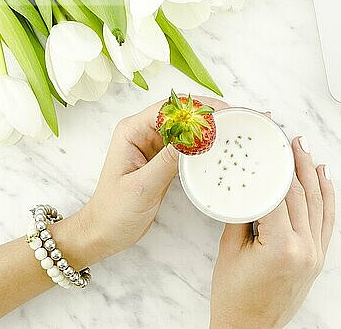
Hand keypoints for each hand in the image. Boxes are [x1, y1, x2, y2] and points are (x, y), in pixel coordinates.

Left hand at [79, 95, 228, 262]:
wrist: (105, 233)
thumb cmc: (114, 211)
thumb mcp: (143, 186)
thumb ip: (168, 161)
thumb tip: (195, 138)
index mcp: (132, 131)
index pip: (168, 108)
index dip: (196, 107)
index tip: (223, 112)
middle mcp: (143, 133)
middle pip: (180, 114)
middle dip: (207, 114)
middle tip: (235, 119)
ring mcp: (154, 146)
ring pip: (185, 128)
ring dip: (207, 128)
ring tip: (233, 130)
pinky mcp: (163, 160)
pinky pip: (186, 146)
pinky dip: (202, 145)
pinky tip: (218, 148)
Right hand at [209, 137, 335, 328]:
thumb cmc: (234, 296)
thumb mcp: (230, 250)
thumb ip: (243, 214)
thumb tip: (252, 185)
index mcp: (281, 247)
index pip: (281, 195)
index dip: (278, 166)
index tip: (275, 145)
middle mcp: (305, 249)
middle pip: (302, 194)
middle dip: (297, 163)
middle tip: (293, 139)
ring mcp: (315, 254)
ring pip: (318, 204)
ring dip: (314, 174)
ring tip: (307, 150)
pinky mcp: (318, 259)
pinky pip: (327, 221)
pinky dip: (328, 197)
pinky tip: (324, 178)